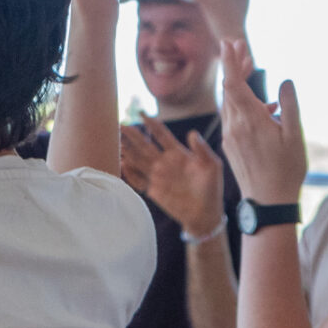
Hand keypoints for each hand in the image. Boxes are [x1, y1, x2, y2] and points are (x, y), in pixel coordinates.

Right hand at [124, 115, 226, 236]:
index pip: (161, 134)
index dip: (151, 123)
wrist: (205, 214)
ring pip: (137, 160)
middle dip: (132, 135)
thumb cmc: (211, 189)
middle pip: (144, 145)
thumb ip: (202, 150)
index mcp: (178, 153)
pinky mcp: (153, 189)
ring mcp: (157, 176)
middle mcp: (164, 162)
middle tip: (119, 125)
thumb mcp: (212, 166)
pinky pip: (137, 179)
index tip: (141, 112)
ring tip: (114, 141)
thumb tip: (192, 133)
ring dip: (126, 151)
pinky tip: (121, 165)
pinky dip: (129, 173)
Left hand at [217, 38, 306, 203]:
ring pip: (229, 102)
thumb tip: (285, 81)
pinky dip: (240, 103)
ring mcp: (230, 136)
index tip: (229, 43)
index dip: (230, 62)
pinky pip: (232, 116)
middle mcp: (235, 126)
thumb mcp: (294, 137)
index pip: (234, 84)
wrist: (268, 202)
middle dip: (234, 66)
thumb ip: (289, 107)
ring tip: (251, 67)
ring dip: (236, 84)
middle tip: (240, 45)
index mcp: (250, 121)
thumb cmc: (286, 170)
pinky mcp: (230, 145)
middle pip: (229, 89)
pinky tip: (261, 105)